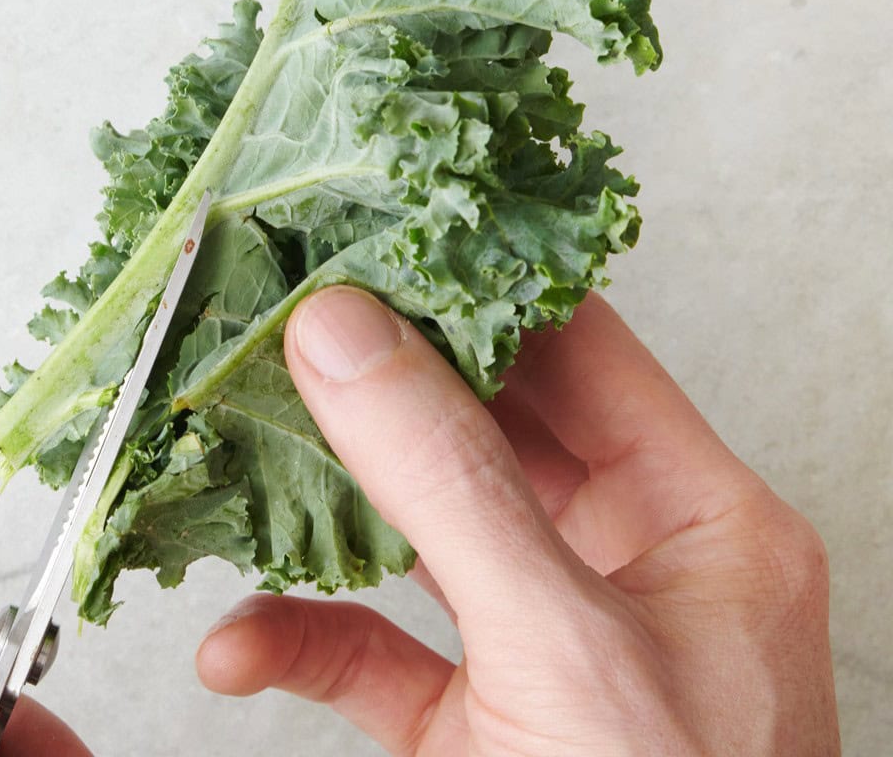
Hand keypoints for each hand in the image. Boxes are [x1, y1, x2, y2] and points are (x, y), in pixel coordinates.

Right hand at [197, 289, 839, 755]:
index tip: (373, 229)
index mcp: (698, 522)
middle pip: (485, 424)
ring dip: (319, 502)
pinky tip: (238, 643)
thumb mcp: (562, 650)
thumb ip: (449, 481)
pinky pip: (379, 649)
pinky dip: (302, 637)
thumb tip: (345, 334)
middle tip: (282, 322)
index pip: (578, 347)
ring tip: (238, 447)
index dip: (472, 278)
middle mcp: (625, 566)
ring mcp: (547, 642)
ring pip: (418, 526)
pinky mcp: (480, 720)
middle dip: (373, 382)